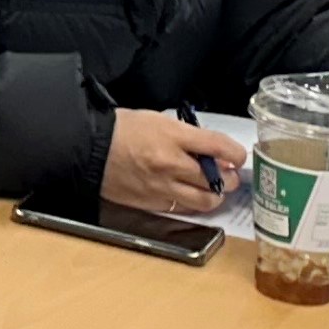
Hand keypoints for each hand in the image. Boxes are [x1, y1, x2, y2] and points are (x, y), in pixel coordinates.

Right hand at [100, 109, 243, 214]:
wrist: (89, 149)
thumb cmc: (122, 130)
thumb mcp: (159, 120)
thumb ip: (187, 135)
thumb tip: (210, 150)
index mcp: (173, 136)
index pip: (219, 146)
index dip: (236, 153)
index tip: (239, 156)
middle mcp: (171, 164)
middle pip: (217, 179)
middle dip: (229, 178)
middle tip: (229, 175)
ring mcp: (162, 187)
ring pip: (204, 201)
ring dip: (215, 196)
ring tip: (213, 189)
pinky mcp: (152, 203)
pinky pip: (182, 208)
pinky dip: (191, 203)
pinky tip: (189, 195)